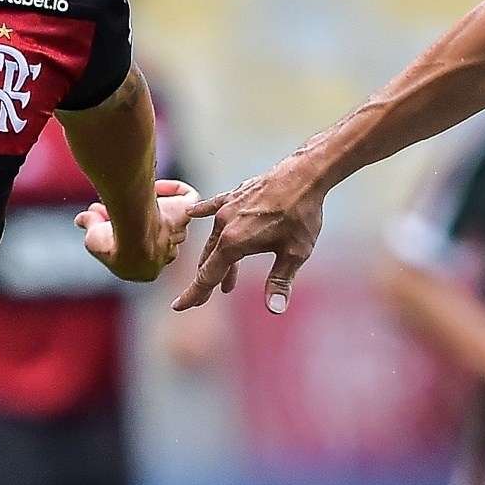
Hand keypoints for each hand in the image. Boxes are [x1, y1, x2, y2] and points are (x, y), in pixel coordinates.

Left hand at [76, 177, 199, 282]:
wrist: (132, 232)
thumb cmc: (114, 242)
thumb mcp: (93, 238)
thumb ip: (90, 226)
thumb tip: (80, 218)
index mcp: (146, 272)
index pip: (135, 253)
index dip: (119, 235)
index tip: (102, 218)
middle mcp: (166, 256)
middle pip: (153, 238)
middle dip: (133, 221)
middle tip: (110, 205)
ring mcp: (176, 236)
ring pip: (171, 223)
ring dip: (153, 206)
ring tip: (131, 194)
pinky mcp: (183, 215)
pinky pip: (189, 199)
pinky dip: (176, 190)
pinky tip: (158, 185)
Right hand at [172, 151, 327, 313]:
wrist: (304, 174)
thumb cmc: (302, 214)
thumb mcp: (295, 253)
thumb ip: (280, 281)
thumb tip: (274, 309)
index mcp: (233, 242)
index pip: (208, 275)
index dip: (194, 294)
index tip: (179, 307)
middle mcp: (224, 224)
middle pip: (208, 259)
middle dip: (206, 282)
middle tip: (205, 301)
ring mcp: (227, 208)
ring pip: (214, 239)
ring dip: (215, 260)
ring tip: (225, 282)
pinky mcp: (235, 195)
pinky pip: (213, 206)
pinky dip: (202, 212)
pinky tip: (192, 213)